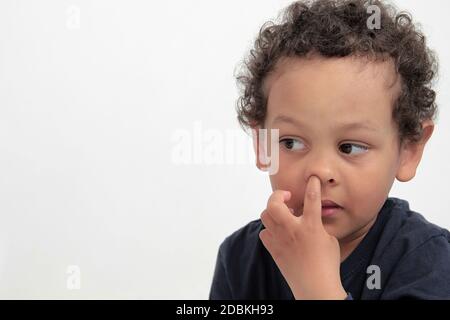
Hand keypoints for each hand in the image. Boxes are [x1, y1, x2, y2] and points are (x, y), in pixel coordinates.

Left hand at [259, 176, 346, 299]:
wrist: (315, 287)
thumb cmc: (326, 265)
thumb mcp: (329, 239)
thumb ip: (319, 224)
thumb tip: (313, 215)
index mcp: (311, 226)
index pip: (311, 199)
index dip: (312, 185)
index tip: (312, 179)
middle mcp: (293, 230)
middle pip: (274, 204)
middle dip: (278, 195)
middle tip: (287, 198)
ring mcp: (280, 240)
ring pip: (265, 216)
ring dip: (273, 211)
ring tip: (283, 215)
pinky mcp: (273, 250)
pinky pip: (264, 233)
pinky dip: (269, 230)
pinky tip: (279, 233)